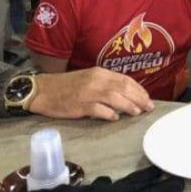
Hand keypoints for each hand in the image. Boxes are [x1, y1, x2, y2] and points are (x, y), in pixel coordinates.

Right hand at [28, 67, 154, 120]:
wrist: (42, 90)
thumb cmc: (67, 86)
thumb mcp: (89, 79)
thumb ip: (106, 84)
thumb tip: (126, 95)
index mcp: (99, 73)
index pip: (125, 80)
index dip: (138, 89)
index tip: (148, 98)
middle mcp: (95, 80)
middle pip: (123, 88)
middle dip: (138, 98)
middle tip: (148, 107)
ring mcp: (87, 92)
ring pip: (114, 98)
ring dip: (128, 106)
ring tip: (137, 112)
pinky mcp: (78, 105)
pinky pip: (97, 109)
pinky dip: (108, 113)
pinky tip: (115, 118)